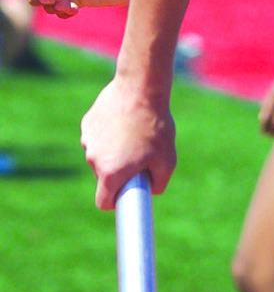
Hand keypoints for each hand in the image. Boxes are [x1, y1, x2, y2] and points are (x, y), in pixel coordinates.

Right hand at [81, 76, 176, 209]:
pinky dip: (109, 134)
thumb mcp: (168, 160)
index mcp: (110, 173)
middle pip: (104, 176)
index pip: (103, 202)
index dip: (115, 202)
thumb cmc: (156, 127)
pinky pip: (98, 137)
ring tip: (134, 135)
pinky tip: (124, 121)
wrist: (140, 89)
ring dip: (114, 151)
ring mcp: (88, 140)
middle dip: (119, 171)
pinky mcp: (87, 123)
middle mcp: (93, 159)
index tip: (125, 195)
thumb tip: (152, 191)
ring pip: (100, 155)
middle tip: (139, 156)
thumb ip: (159, 183)